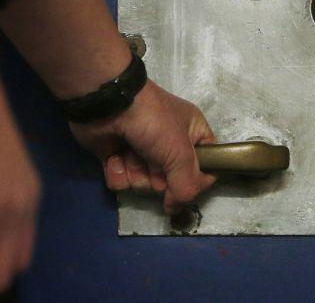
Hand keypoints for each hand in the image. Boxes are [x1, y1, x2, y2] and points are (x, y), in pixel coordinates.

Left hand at [69, 81, 215, 213]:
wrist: (109, 105)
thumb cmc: (152, 122)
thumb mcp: (181, 153)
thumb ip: (187, 187)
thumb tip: (175, 209)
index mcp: (191, 135)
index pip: (205, 168)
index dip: (196, 180)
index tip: (184, 182)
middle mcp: (168, 145)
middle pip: (170, 183)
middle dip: (157, 177)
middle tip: (152, 160)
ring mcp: (141, 152)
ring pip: (144, 185)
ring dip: (136, 173)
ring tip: (131, 153)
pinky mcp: (116, 158)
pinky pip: (121, 182)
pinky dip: (117, 172)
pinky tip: (114, 156)